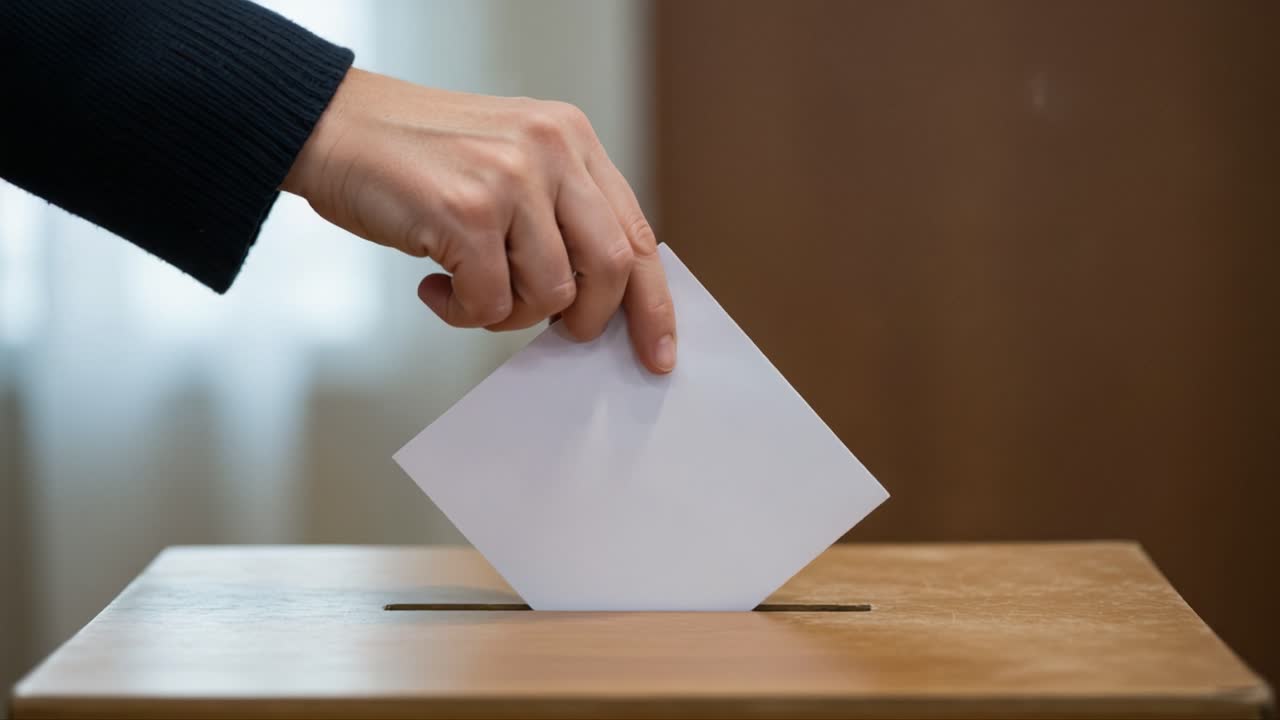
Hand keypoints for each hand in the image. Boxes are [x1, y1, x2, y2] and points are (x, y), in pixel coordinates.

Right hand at [282, 68, 676, 372]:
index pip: (635, 234)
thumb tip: (596, 299)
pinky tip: (435, 287)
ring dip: (510, 313)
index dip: (651, 303)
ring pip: (551, 293)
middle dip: (585, 319)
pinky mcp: (466, 213)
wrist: (331, 125)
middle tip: (553, 330)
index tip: (656, 351)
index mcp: (571, 138)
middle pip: (610, 268)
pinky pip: (490, 304)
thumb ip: (558, 213)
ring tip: (471, 290)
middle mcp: (550, 150)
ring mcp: (509, 179)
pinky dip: (463, 315)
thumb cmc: (415, 156)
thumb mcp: (509, 161)